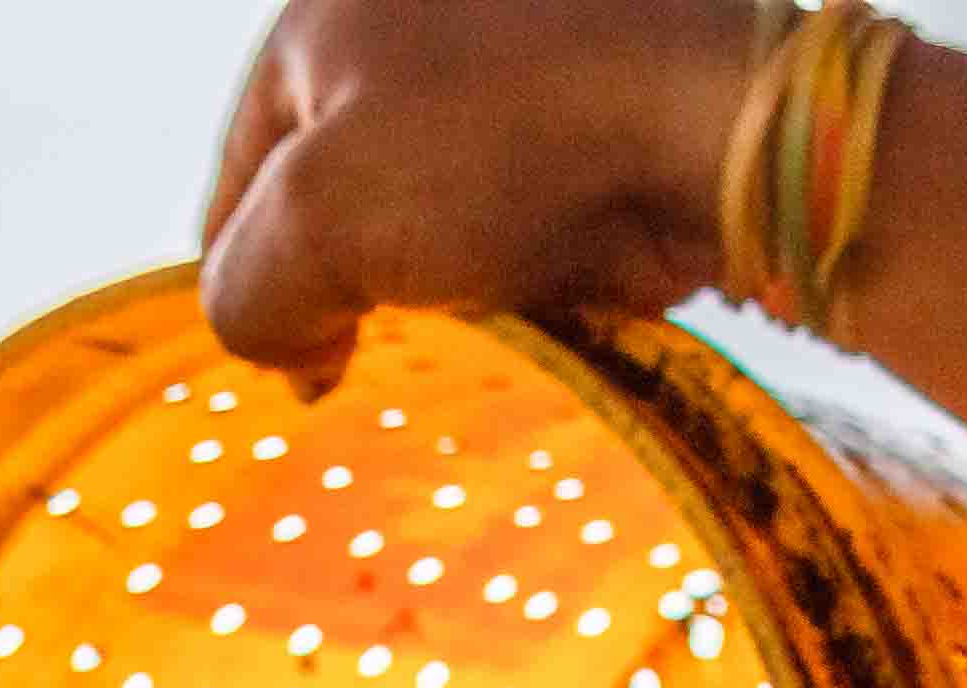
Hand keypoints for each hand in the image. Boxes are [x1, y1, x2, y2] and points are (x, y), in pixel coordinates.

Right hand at [202, 0, 747, 385]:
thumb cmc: (505, 145)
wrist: (722, 115)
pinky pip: (544, 201)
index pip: (244, 161)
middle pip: (349, 180)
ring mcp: (527, 49)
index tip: (299, 373)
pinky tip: (563, 295)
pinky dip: (541, 260)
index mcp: (330, 6)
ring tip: (491, 318)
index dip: (251, 275)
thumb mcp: (322, 220)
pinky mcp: (608, 99)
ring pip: (450, 198)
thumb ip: (248, 289)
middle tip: (381, 362)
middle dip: (362, 277)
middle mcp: (424, 11)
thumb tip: (283, 338)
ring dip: (456, 277)